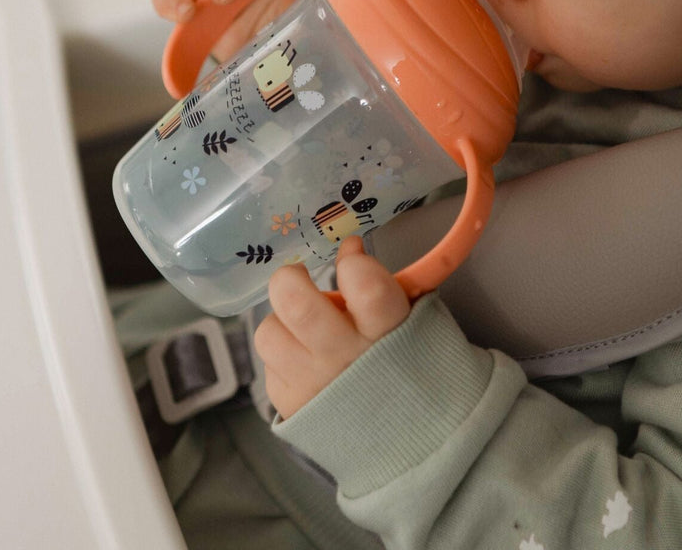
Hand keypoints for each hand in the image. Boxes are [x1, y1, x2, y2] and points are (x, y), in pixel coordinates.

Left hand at [254, 236, 410, 418]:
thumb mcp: (413, 320)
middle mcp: (345, 358)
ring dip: (281, 322)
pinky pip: (270, 364)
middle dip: (290, 278)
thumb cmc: (410, 363)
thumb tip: (348, 244)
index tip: (352, 258)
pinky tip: (306, 360)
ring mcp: (313, 384)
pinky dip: (284, 354)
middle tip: (298, 277)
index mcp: (387, 331)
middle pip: (295, 304)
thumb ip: (383, 283)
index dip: (353, 261)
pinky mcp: (290, 403)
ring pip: (268, 332)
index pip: (363, 282)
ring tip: (301, 326)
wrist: (411, 437)